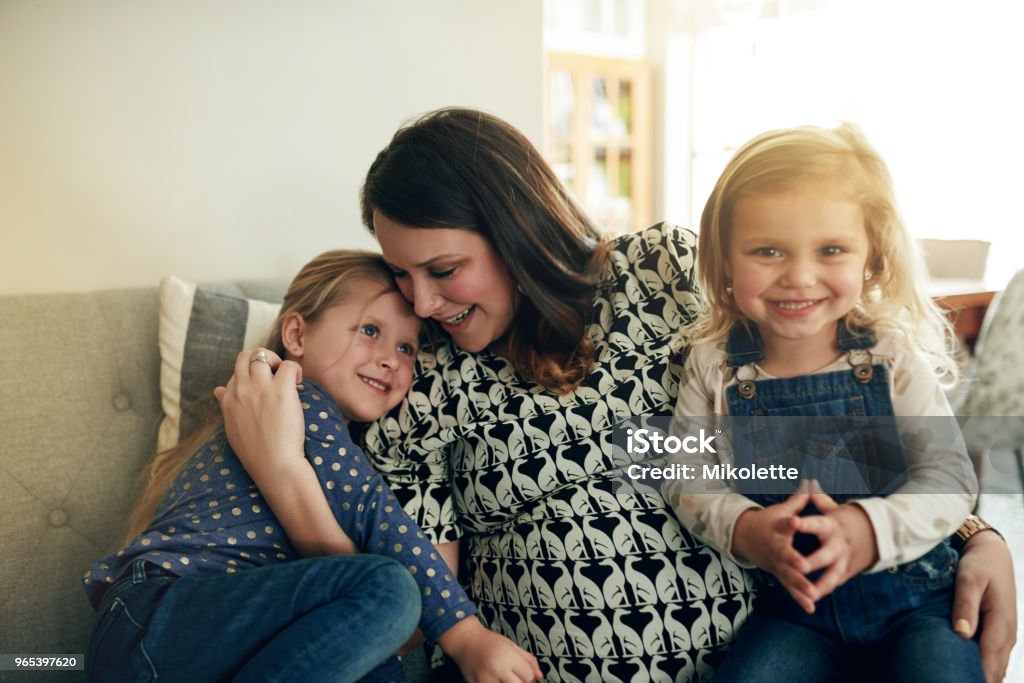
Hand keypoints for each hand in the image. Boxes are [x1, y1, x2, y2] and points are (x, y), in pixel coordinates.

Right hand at [214, 348, 304, 480]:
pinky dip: (295, 370)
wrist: (273, 464)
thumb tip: (218, 389)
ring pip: (264, 354)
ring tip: (287, 378)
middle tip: (275, 374)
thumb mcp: (232, 427)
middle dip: (262, 359)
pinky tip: (299, 383)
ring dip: (277, 361)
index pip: (236, 372)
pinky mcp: (281, 390)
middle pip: (246, 355)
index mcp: (229, 399)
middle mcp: (241, 389)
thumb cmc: (256, 450)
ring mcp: (260, 388)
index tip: (263, 388)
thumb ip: (226, 405)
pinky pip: (288, 365)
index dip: (251, 376)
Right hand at [438, 616, 542, 682]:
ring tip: (504, 677)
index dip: (528, 676)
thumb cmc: (490, 642)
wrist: (465, 642)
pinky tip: (495, 679)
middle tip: (514, 676)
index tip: (522, 671)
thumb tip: (540, 677)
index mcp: (508, 656)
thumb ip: (529, 660)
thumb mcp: (512, 645)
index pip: (528, 677)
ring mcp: (485, 680)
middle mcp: (497, 669)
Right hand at [732, 481, 816, 612]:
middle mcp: (776, 547)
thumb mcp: (780, 510)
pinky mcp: (778, 574)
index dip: (790, 522)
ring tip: (813, 594)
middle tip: (805, 566)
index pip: (784, 524)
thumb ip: (797, 501)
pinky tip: (811, 607)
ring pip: (789, 575)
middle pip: (786, 555)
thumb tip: (810, 484)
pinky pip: (790, 588)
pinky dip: (800, 598)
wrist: (744, 537)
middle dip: (794, 561)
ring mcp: (776, 563)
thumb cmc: (767, 522)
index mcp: (777, 528)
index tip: (795, 521)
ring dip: (801, 585)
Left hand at [791, 484, 877, 604]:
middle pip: (827, 554)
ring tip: (809, 594)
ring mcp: (844, 560)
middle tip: (799, 566)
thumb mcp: (834, 509)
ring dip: (821, 585)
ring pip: (833, 574)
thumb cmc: (845, 520)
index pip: (817, 523)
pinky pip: (834, 583)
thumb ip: (819, 499)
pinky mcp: (845, 572)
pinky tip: (811, 602)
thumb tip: (809, 483)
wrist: (876, 535)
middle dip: (814, 561)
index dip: (804, 523)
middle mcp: (839, 544)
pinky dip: (824, 592)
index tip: (791, 522)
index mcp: (832, 526)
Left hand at [953, 529, 1016, 682]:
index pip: (990, 660)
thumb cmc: (979, 565)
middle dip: (976, 678)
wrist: (993, 554)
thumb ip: (965, 605)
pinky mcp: (999, 634)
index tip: (958, 682)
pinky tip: (963, 670)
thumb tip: (961, 633)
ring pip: (996, 667)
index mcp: (1001, 623)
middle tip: (948, 680)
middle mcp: (1007, 634)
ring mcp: (1006, 636)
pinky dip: (982, 667)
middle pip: (995, 670)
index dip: (977, 676)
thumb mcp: (968, 580)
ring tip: (954, 678)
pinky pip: (993, 658)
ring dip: (980, 675)